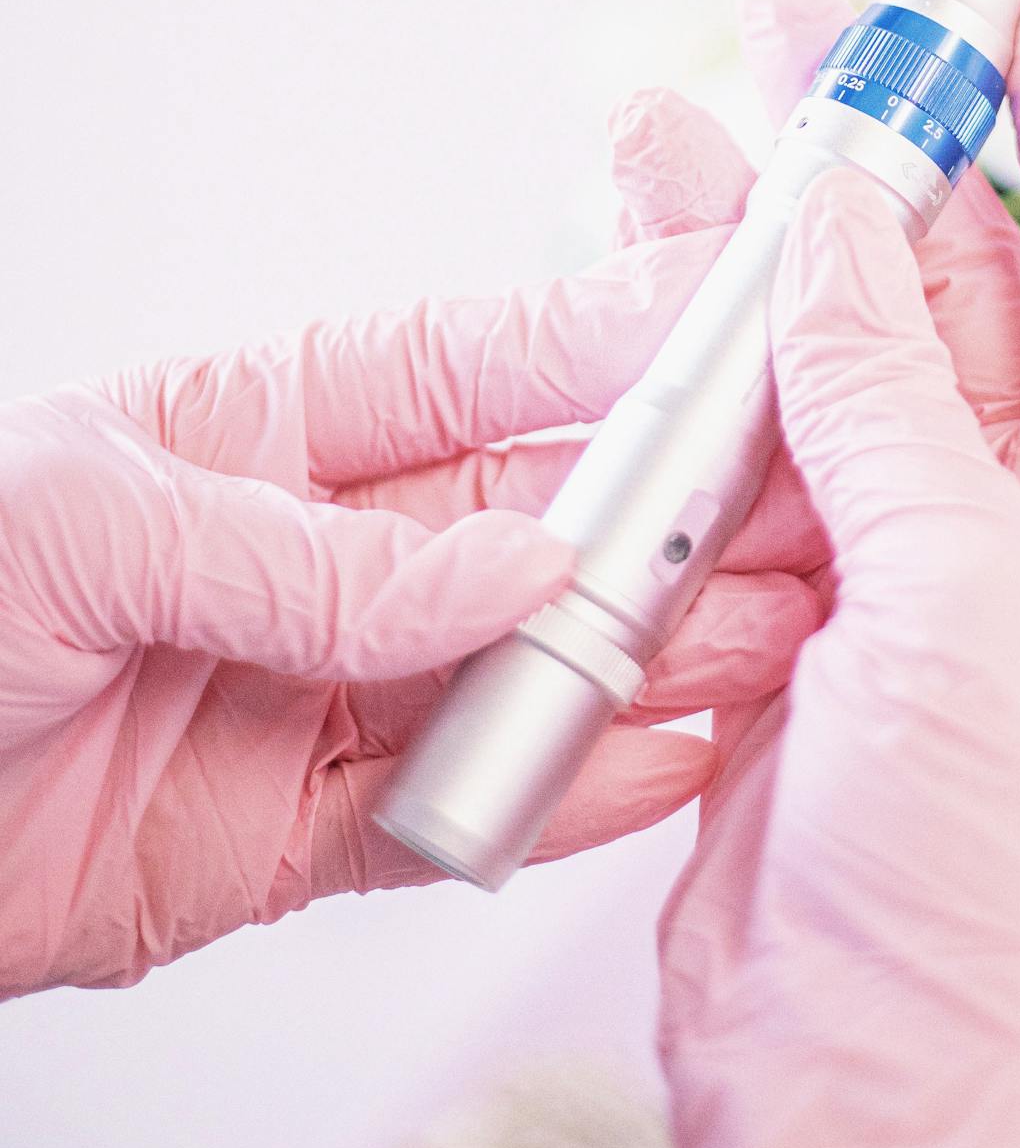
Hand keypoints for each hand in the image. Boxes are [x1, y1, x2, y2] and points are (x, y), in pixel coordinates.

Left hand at [0, 228, 821, 996]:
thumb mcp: (87, 524)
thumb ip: (308, 556)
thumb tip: (507, 567)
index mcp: (274, 423)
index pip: (485, 359)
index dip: (617, 336)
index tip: (739, 314)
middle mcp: (324, 550)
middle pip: (538, 517)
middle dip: (672, 512)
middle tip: (803, 507)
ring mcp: (326, 690)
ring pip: (528, 663)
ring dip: (653, 652)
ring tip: (776, 639)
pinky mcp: (310, 833)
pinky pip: (469, 808)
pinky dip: (573, 795)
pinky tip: (668, 762)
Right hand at [622, 0, 1019, 1147]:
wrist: (877, 1087)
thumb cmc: (995, 869)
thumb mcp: (962, 593)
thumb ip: (880, 388)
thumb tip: (835, 207)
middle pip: (957, 263)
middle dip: (881, 130)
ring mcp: (912, 542)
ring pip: (830, 340)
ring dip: (751, 234)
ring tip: (665, 108)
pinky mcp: (797, 599)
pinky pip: (747, 439)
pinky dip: (686, 357)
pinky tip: (633, 264)